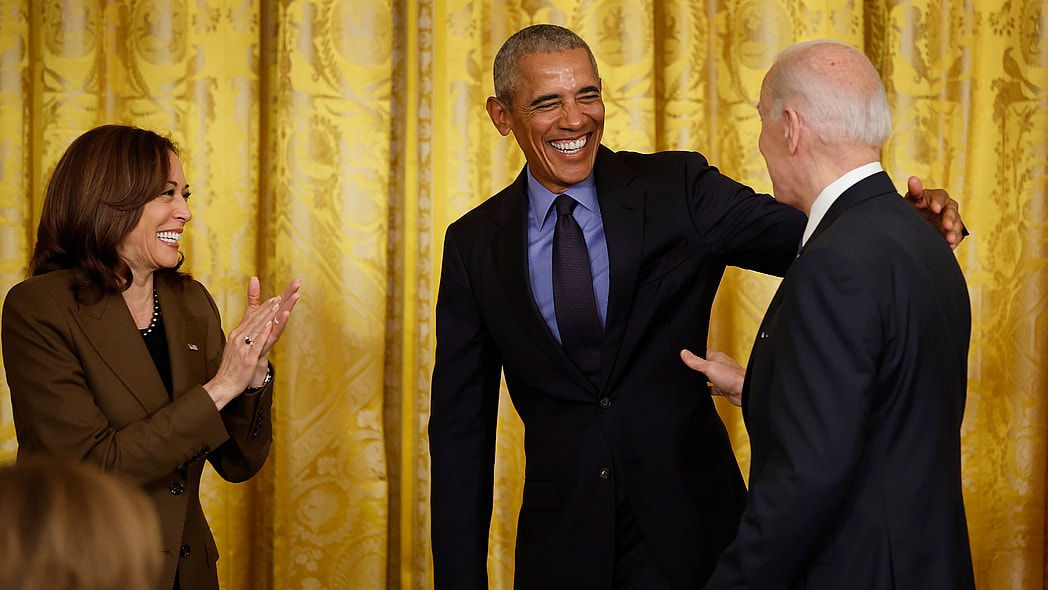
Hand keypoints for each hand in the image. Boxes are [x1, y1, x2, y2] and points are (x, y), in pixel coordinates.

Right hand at [204, 277, 301, 408]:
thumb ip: (245, 334)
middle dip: (269, 307)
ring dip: (268, 315)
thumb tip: (251, 326)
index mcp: (237, 334)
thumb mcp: (236, 346)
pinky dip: (264, 333)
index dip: (264, 307)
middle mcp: (239, 338)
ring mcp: (243, 347)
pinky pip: (256, 343)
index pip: (252, 317)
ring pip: (257, 328)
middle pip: (256, 319)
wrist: (224, 384)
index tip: (275, 298)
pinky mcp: (247, 358)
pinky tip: (270, 325)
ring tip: (278, 305)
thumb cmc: (232, 367)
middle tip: (280, 296)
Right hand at [680, 348, 744, 406]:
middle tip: (687, 369)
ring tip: (692, 380)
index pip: (702, 352)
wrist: (745, 392)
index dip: (694, 353)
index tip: (684, 355)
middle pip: (704, 365)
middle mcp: (719, 366)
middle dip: (696, 368)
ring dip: (702, 379)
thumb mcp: (709, 367)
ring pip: (708, 377)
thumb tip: (684, 353)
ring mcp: (722, 377)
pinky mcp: (723, 388)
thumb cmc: (733, 377)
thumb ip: (696, 362)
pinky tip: (702, 391)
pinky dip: (707, 389)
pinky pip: (712, 388)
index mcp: (717, 357)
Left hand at [903, 176, 965, 249]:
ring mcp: (951, 220)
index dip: (938, 202)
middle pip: (952, 211)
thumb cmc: (915, 207)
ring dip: (954, 232)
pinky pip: (956, 236)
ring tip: (949, 240)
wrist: (915, 222)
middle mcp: (947, 207)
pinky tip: (950, 246)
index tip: (935, 209)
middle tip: (947, 226)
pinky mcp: (952, 232)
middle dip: (950, 218)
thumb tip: (913, 179)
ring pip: (956, 225)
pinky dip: (954, 242)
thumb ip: (914, 191)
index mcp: (938, 197)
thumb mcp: (913, 199)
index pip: (941, 197)